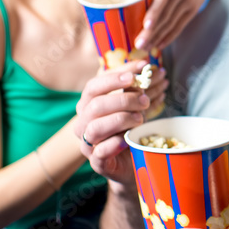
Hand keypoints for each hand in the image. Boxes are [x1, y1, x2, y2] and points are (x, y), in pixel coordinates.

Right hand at [73, 60, 155, 185]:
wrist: (134, 163)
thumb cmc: (131, 129)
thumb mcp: (134, 106)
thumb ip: (136, 87)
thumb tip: (146, 65)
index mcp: (88, 105)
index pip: (93, 86)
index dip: (113, 78)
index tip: (135, 75)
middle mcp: (83, 123)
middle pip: (95, 105)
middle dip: (123, 100)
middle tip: (145, 101)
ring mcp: (87, 144)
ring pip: (95, 128)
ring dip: (121, 120)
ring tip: (140, 119)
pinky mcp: (96, 163)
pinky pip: (100, 152)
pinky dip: (115, 144)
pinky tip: (128, 140)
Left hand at [134, 0, 220, 52]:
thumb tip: (126, 3)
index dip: (154, 13)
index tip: (145, 26)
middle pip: (165, 15)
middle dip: (151, 32)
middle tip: (139, 44)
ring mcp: (188, 2)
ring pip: (171, 23)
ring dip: (157, 37)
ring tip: (146, 47)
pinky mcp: (193, 10)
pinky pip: (179, 27)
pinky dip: (169, 37)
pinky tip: (160, 45)